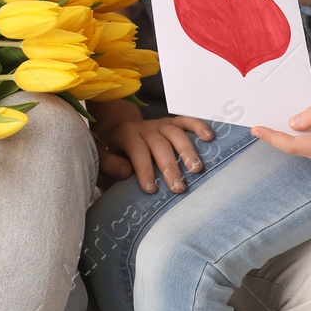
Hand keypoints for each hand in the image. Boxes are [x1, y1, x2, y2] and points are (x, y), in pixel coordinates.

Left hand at [93, 101, 213, 193]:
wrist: (115, 124)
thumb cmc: (110, 147)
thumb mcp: (100, 156)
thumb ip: (111, 165)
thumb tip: (127, 172)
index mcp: (126, 135)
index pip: (137, 151)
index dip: (144, 169)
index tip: (151, 189)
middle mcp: (145, 128)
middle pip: (159, 145)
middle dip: (170, 166)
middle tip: (179, 187)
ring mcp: (160, 124)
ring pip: (175, 134)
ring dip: (187, 151)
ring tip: (197, 169)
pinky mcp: (171, 123)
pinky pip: (186, 121)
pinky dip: (198, 126)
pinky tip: (209, 137)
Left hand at [251, 101, 310, 163]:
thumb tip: (292, 122)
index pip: (291, 145)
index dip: (271, 137)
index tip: (256, 128)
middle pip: (290, 146)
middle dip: (272, 135)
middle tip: (254, 122)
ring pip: (297, 145)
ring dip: (281, 135)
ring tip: (266, 121)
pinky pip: (305, 143)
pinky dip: (293, 134)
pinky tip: (286, 124)